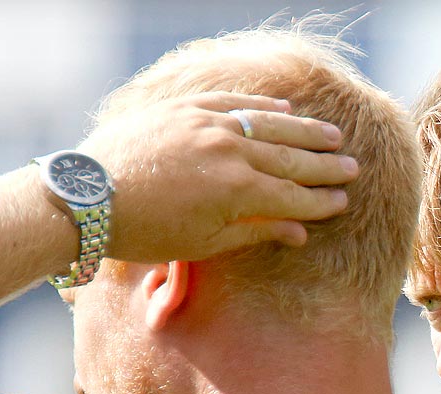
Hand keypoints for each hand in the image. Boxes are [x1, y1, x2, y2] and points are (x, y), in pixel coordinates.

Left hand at [80, 91, 357, 261]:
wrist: (87, 197)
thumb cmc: (144, 232)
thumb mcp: (202, 243)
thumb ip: (254, 232)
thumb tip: (299, 232)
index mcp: (238, 191)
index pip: (294, 195)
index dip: (321, 200)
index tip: (343, 201)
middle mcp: (230, 151)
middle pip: (290, 158)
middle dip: (324, 165)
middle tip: (352, 168)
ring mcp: (207, 125)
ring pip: (269, 125)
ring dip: (304, 132)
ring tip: (332, 137)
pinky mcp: (184, 109)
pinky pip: (234, 103)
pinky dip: (262, 108)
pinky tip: (283, 111)